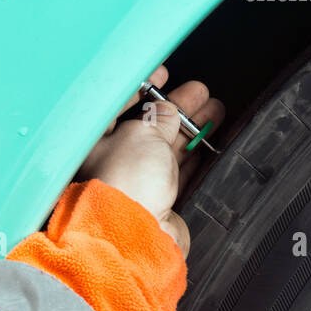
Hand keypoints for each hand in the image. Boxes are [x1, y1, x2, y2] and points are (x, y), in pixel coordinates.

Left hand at [76, 65, 224, 255]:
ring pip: (166, 150)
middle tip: (200, 93)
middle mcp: (112, 162)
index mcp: (95, 141)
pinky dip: (194, 158)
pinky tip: (209, 145)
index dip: (141, 86)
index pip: (117, 105)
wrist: (133, 236)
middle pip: (147, 127)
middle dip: (176, 107)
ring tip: (215, 111)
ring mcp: (135, 184)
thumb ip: (157, 118)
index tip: (163, 73)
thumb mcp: (142, 133)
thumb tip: (165, 110)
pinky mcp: (157, 204)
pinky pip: (178, 174)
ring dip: (191, 129)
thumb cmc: (124, 184)